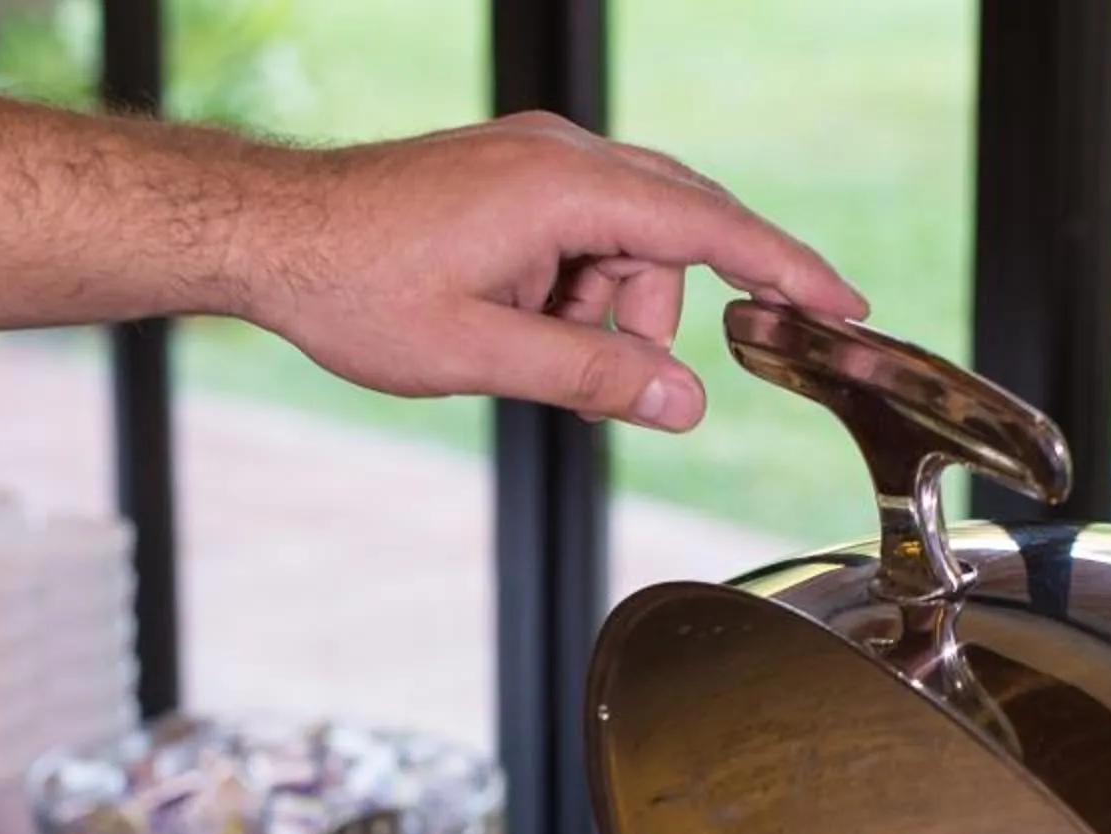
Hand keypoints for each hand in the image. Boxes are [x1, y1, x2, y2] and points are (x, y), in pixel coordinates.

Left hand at [237, 112, 866, 431]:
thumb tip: (682, 402)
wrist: (268, 234)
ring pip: (626, 239)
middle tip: (629, 387)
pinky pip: (580, 230)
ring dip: (607, 310)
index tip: (842, 304)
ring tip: (538, 358)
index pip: (709, 226)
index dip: (784, 269)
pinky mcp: (508, 174)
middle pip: (673, 232)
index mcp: (563, 188)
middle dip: (662, 317)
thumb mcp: (482, 354)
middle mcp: (558, 154)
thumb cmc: (356, 288)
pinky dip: (573, 288)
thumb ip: (592, 375)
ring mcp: (531, 158)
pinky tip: (521, 328)